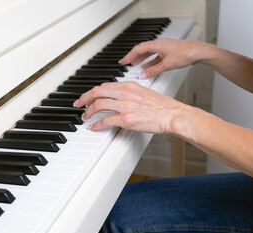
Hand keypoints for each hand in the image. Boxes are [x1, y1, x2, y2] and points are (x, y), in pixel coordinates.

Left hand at [74, 81, 191, 134]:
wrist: (173, 115)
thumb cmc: (163, 106)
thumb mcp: (145, 93)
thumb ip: (131, 93)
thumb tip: (120, 98)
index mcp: (130, 86)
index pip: (105, 86)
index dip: (93, 91)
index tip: (88, 96)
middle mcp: (126, 93)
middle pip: (97, 92)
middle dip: (84, 98)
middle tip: (79, 104)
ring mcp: (125, 106)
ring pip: (98, 105)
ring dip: (88, 112)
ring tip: (85, 117)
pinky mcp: (127, 119)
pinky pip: (105, 120)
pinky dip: (96, 124)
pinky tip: (93, 127)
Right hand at [119, 38, 205, 78]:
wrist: (199, 52)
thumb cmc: (185, 54)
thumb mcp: (167, 65)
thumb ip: (153, 71)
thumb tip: (143, 75)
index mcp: (157, 44)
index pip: (138, 49)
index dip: (129, 56)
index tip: (123, 61)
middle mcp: (160, 44)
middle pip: (143, 50)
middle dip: (134, 57)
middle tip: (127, 62)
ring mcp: (165, 48)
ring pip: (149, 53)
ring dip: (142, 59)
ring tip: (136, 65)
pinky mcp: (169, 52)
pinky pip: (156, 56)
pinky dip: (151, 61)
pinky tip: (149, 67)